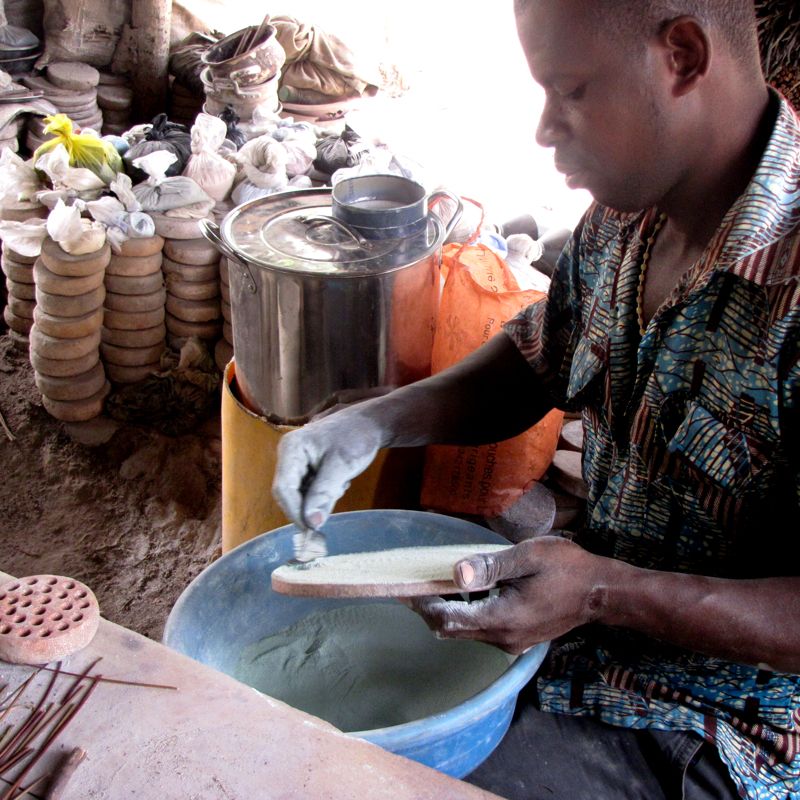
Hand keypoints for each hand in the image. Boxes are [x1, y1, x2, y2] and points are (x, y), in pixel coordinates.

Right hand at [272, 408, 383, 529]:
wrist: (369, 423)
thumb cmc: (356, 436)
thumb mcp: (342, 465)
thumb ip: (324, 494)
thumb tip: (312, 523)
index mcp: (292, 448)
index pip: (284, 489)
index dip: (295, 512)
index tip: (312, 530)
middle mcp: (289, 455)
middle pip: (289, 494)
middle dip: (308, 506)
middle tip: (330, 509)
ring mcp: (297, 462)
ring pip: (300, 495)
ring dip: (319, 499)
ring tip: (340, 483)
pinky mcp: (306, 469)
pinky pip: (309, 491)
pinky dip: (323, 494)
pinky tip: (339, 481)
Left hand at [408, 536, 612, 653]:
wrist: (601, 593)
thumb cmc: (567, 568)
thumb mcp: (528, 558)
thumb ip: (490, 566)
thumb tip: (456, 571)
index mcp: (503, 618)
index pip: (449, 620)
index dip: (425, 606)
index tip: (408, 588)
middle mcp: (503, 639)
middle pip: (453, 631)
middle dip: (431, 609)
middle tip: (415, 585)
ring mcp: (511, 643)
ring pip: (466, 632)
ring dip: (449, 612)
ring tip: (436, 584)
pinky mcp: (518, 640)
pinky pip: (482, 630)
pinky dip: (467, 614)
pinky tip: (467, 592)